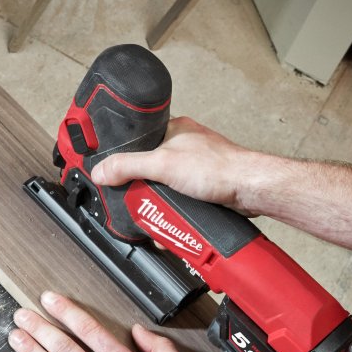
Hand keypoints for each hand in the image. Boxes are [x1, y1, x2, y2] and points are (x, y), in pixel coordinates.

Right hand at [91, 117, 262, 214]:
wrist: (250, 190)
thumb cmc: (218, 168)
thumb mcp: (162, 165)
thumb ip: (128, 167)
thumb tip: (101, 171)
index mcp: (172, 130)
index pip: (137, 142)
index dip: (123, 159)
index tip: (111, 175)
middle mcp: (183, 147)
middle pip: (148, 170)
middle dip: (142, 190)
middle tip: (135, 203)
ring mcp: (193, 168)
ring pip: (164, 187)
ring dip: (158, 205)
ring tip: (153, 218)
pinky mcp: (203, 187)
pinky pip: (180, 200)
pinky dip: (174, 212)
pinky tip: (172, 221)